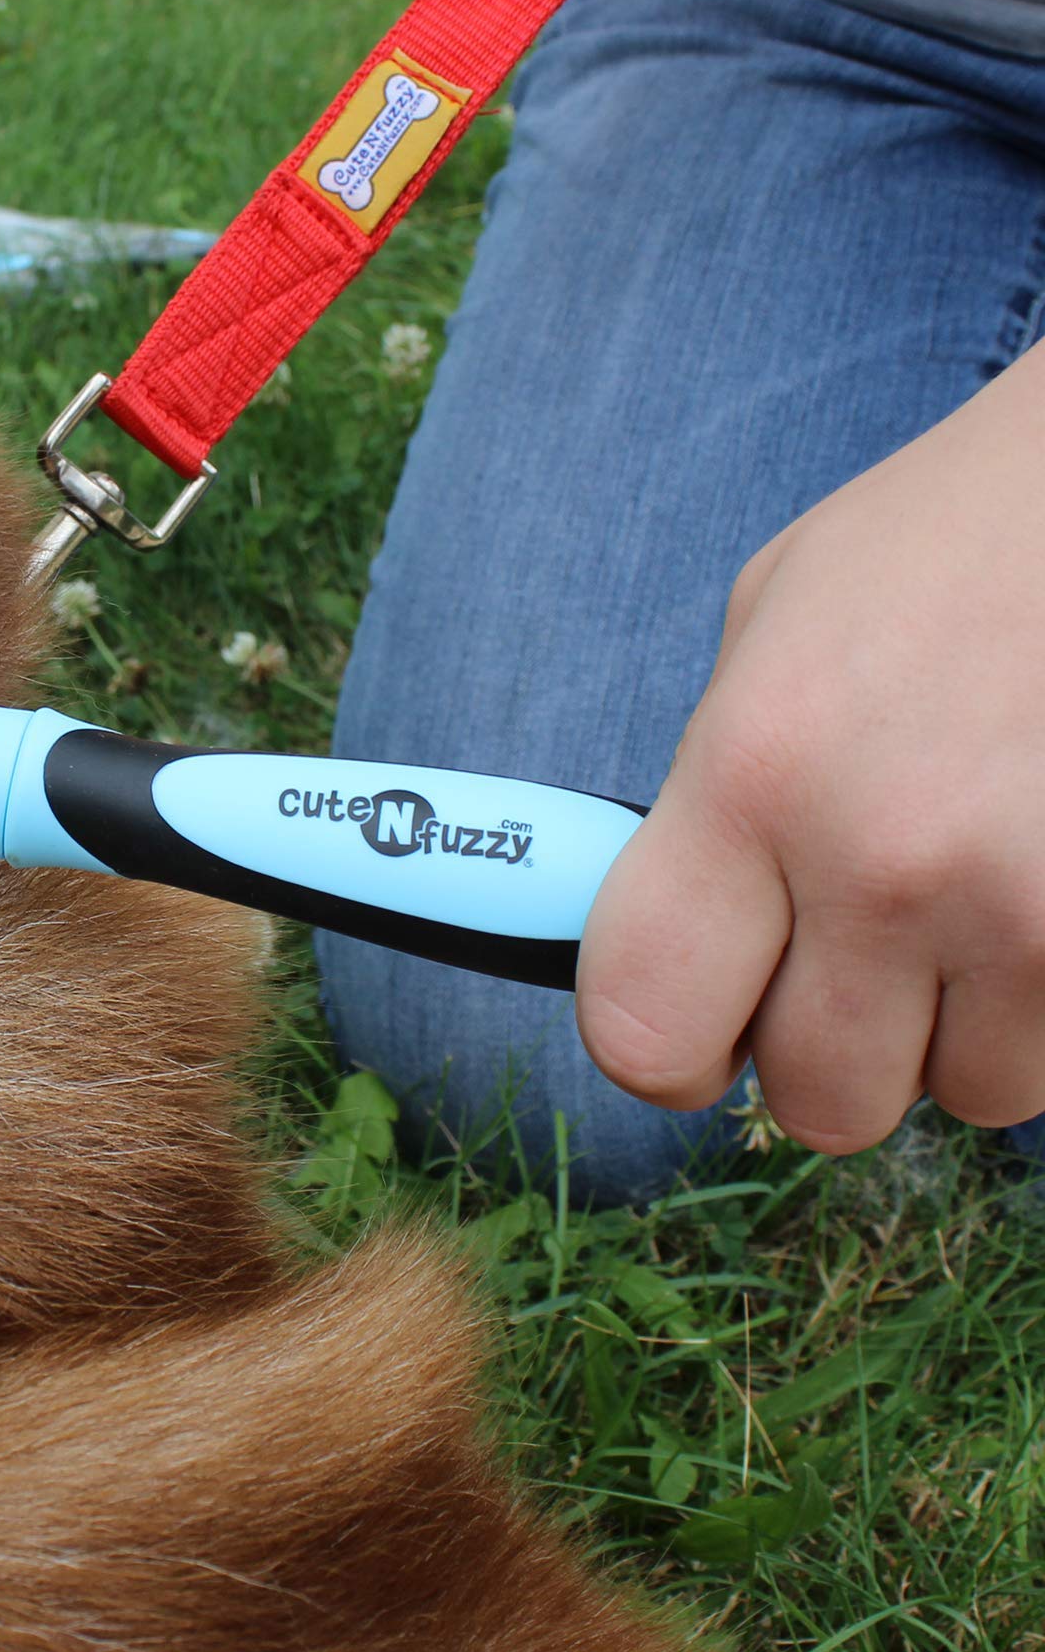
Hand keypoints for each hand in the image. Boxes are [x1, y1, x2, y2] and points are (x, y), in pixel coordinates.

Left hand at [579, 343, 1044, 1152]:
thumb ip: (712, 801)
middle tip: (848, 960)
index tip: (694, 1025)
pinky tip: (1038, 890)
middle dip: (828, 1051)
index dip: (659, 1049)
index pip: (645, 1025)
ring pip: (971, 1095)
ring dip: (959, 1030)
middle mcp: (885, 862)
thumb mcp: (766, 636)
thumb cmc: (932, 550)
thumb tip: (675, 934)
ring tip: (969, 898)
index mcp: (751, 776)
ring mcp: (1031, 907)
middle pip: (822, 1101)